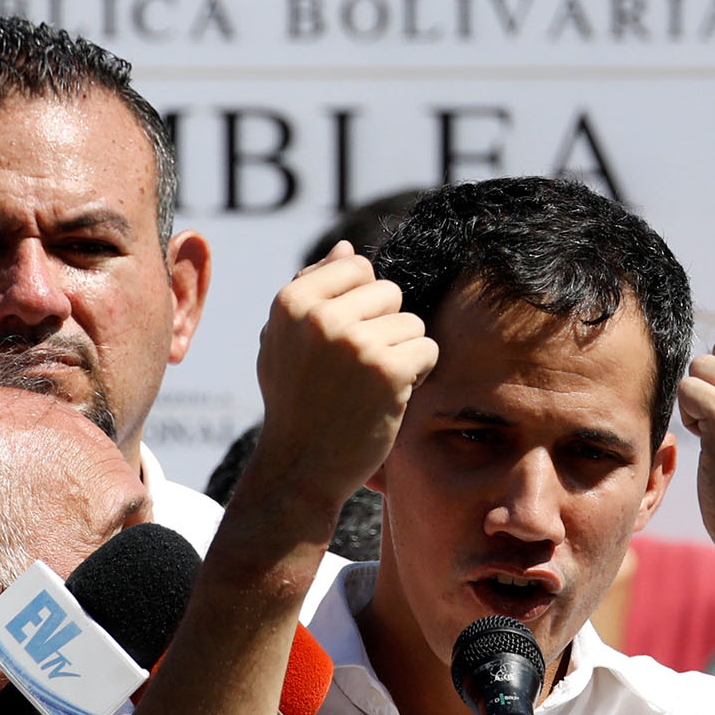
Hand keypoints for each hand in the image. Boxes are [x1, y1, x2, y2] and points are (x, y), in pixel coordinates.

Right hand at [253, 241, 438, 510]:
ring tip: (372, 385)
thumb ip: (313, 289)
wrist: (302, 466)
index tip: (345, 340)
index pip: (357, 267)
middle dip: (386, 327)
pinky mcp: (388, 370)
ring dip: (404, 353)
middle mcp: (321, 316)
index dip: (363, 304)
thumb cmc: (297, 401)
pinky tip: (392, 395)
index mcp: (291, 302)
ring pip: (413, 323)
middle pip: (390, 291)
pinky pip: (429, 349)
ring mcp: (355, 342)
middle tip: (360, 369)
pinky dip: (420, 374)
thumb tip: (346, 248)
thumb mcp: (285, 340)